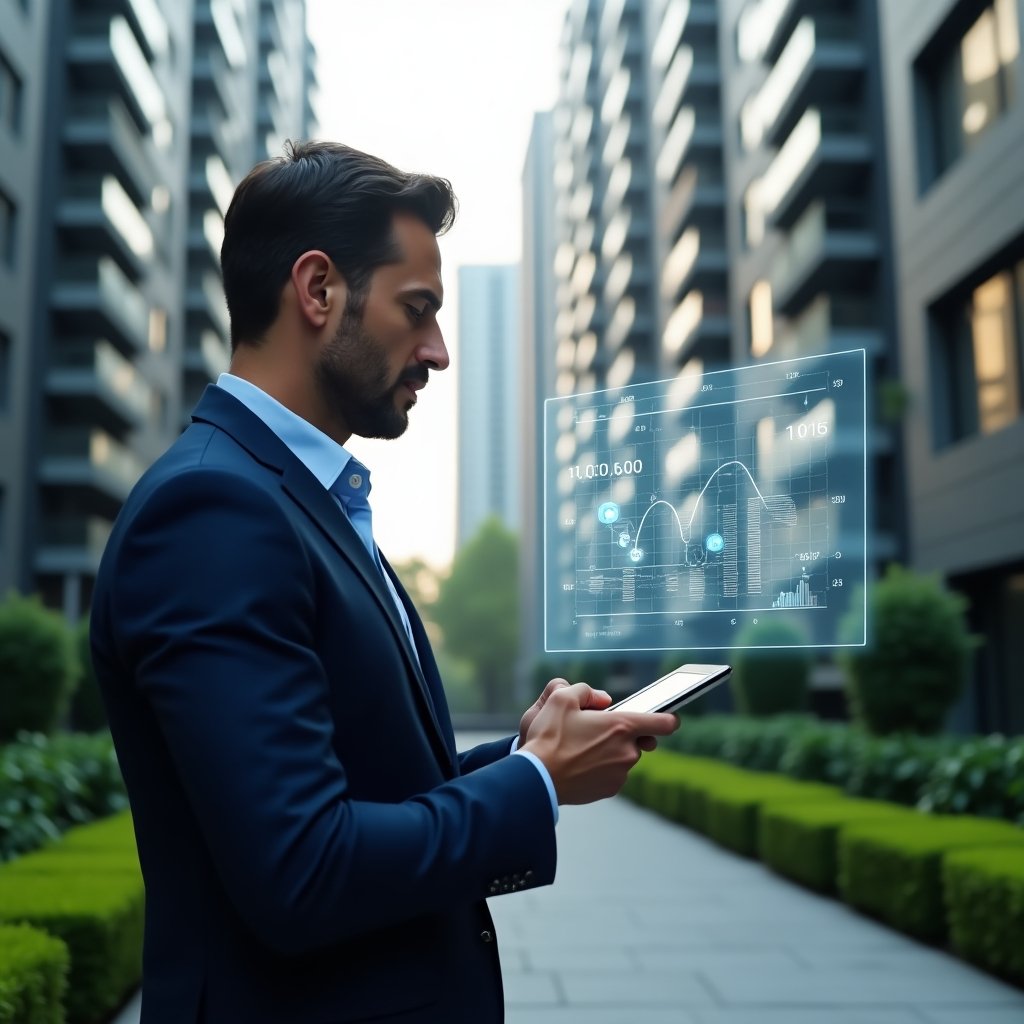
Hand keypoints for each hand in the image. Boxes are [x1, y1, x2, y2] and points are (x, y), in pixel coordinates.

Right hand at [520, 683, 677, 804]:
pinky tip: (580, 764)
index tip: (669, 718)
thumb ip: (586, 690)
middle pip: (638, 740)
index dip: (669, 718)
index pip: (664, 723)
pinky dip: (602, 768)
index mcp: (621, 727)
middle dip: (622, 734)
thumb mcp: (561, 698)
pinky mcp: (609, 790)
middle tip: (596, 731)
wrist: (537, 777)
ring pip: (623, 757)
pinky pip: (612, 774)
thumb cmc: (549, 737)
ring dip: (610, 751)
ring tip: (581, 749)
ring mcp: (620, 774)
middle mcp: (627, 752)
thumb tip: (602, 699)